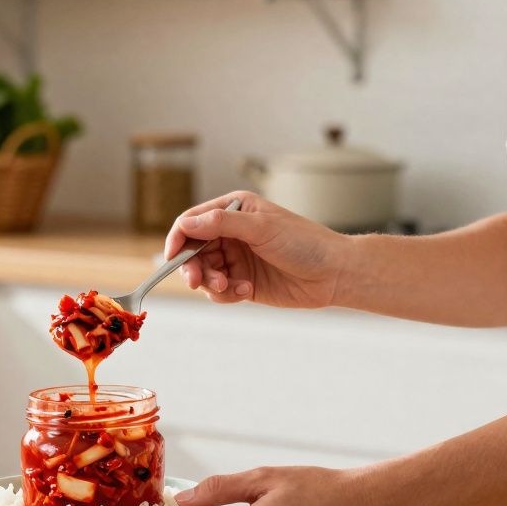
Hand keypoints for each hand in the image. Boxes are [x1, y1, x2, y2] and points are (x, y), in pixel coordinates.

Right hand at [165, 191, 351, 308]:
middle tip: (198, 282)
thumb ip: (221, 225)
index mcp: (233, 211)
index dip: (178, 238)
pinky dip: (227, 294)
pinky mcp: (242, 282)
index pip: (192, 221)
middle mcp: (231, 233)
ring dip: (211, 283)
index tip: (172, 257)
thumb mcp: (261, 228)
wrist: (334, 274)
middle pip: (193, 251)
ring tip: (229, 287)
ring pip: (204, 273)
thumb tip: (186, 225)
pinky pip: (219, 291)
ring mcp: (236, 259)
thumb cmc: (304, 242)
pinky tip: (247, 291)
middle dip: (193, 267)